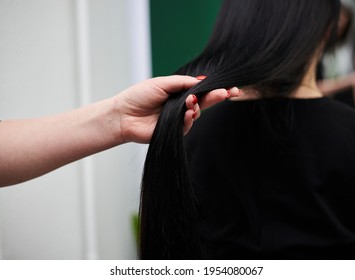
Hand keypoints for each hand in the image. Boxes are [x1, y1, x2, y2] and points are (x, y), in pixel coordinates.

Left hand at [114, 75, 241, 142]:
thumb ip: (182, 82)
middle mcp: (180, 105)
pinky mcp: (175, 131)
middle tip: (228, 93)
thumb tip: (201, 81)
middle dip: (217, 96)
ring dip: (198, 107)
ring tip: (191, 103)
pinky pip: (188, 125)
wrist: (124, 115)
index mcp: (178, 92)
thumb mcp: (162, 83)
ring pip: (197, 113)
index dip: (215, 89)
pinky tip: (187, 113)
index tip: (231, 88)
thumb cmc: (139, 96)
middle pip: (204, 101)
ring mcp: (178, 118)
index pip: (200, 90)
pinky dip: (190, 119)